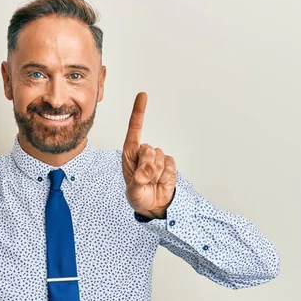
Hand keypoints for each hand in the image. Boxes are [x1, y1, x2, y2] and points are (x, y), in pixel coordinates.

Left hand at [122, 92, 176, 218]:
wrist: (153, 205)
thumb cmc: (138, 195)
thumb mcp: (133, 190)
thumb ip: (139, 180)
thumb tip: (148, 170)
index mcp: (130, 153)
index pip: (135, 129)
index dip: (139, 112)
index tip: (143, 95)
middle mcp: (143, 152)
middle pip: (148, 149)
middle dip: (147, 166)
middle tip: (144, 179)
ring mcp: (157, 158)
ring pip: (160, 158)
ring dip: (156, 173)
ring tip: (152, 182)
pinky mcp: (169, 164)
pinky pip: (170, 165)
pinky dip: (166, 176)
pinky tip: (161, 182)